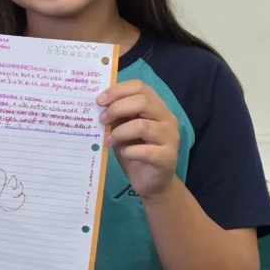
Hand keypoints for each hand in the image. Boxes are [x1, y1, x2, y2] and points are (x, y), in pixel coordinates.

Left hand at [97, 79, 178, 199]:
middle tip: (101, 120)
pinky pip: (146, 151)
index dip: (118, 90)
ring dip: (120, 132)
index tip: (99, 100)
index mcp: (156, 106)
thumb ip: (116, 115)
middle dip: (116, 108)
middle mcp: (167, 118)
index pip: (140, 87)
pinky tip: (123, 153)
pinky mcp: (168, 158)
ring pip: (142, 126)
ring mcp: (170, 138)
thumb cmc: (135, 151)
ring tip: (109, 140)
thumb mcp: (122, 129)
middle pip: (143, 102)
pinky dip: (130, 151)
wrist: (152, 182)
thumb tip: (99, 103)